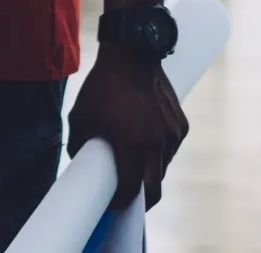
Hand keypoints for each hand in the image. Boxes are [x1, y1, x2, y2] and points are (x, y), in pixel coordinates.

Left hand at [67, 46, 188, 209]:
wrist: (132, 56)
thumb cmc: (102, 87)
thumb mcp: (80, 117)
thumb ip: (79, 145)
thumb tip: (82, 164)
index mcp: (130, 145)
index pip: (130, 189)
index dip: (119, 202)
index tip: (111, 204)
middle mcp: (156, 144)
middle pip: (154, 188)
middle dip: (141, 201)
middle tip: (128, 202)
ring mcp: (172, 136)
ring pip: (163, 167)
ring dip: (149, 173)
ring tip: (133, 166)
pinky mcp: (181, 126)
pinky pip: (171, 149)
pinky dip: (159, 153)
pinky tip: (144, 142)